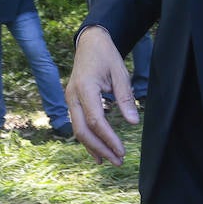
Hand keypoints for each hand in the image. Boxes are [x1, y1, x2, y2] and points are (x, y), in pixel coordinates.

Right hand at [65, 26, 137, 165]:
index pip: (95, 120)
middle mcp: (72, 96)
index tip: (121, 151)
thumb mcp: (120, 72)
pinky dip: (88, 139)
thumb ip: (125, 97)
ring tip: (109, 161)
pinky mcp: (72, 102)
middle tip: (118, 161)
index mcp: (85, 87)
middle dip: (100, 148)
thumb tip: (132, 122)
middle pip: (82, 130)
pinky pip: (78, 124)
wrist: (90, 43)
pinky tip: (97, 151)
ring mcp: (70, 99)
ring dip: (93, 147)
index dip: (108, 138)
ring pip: (78, 130)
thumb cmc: (106, 56)